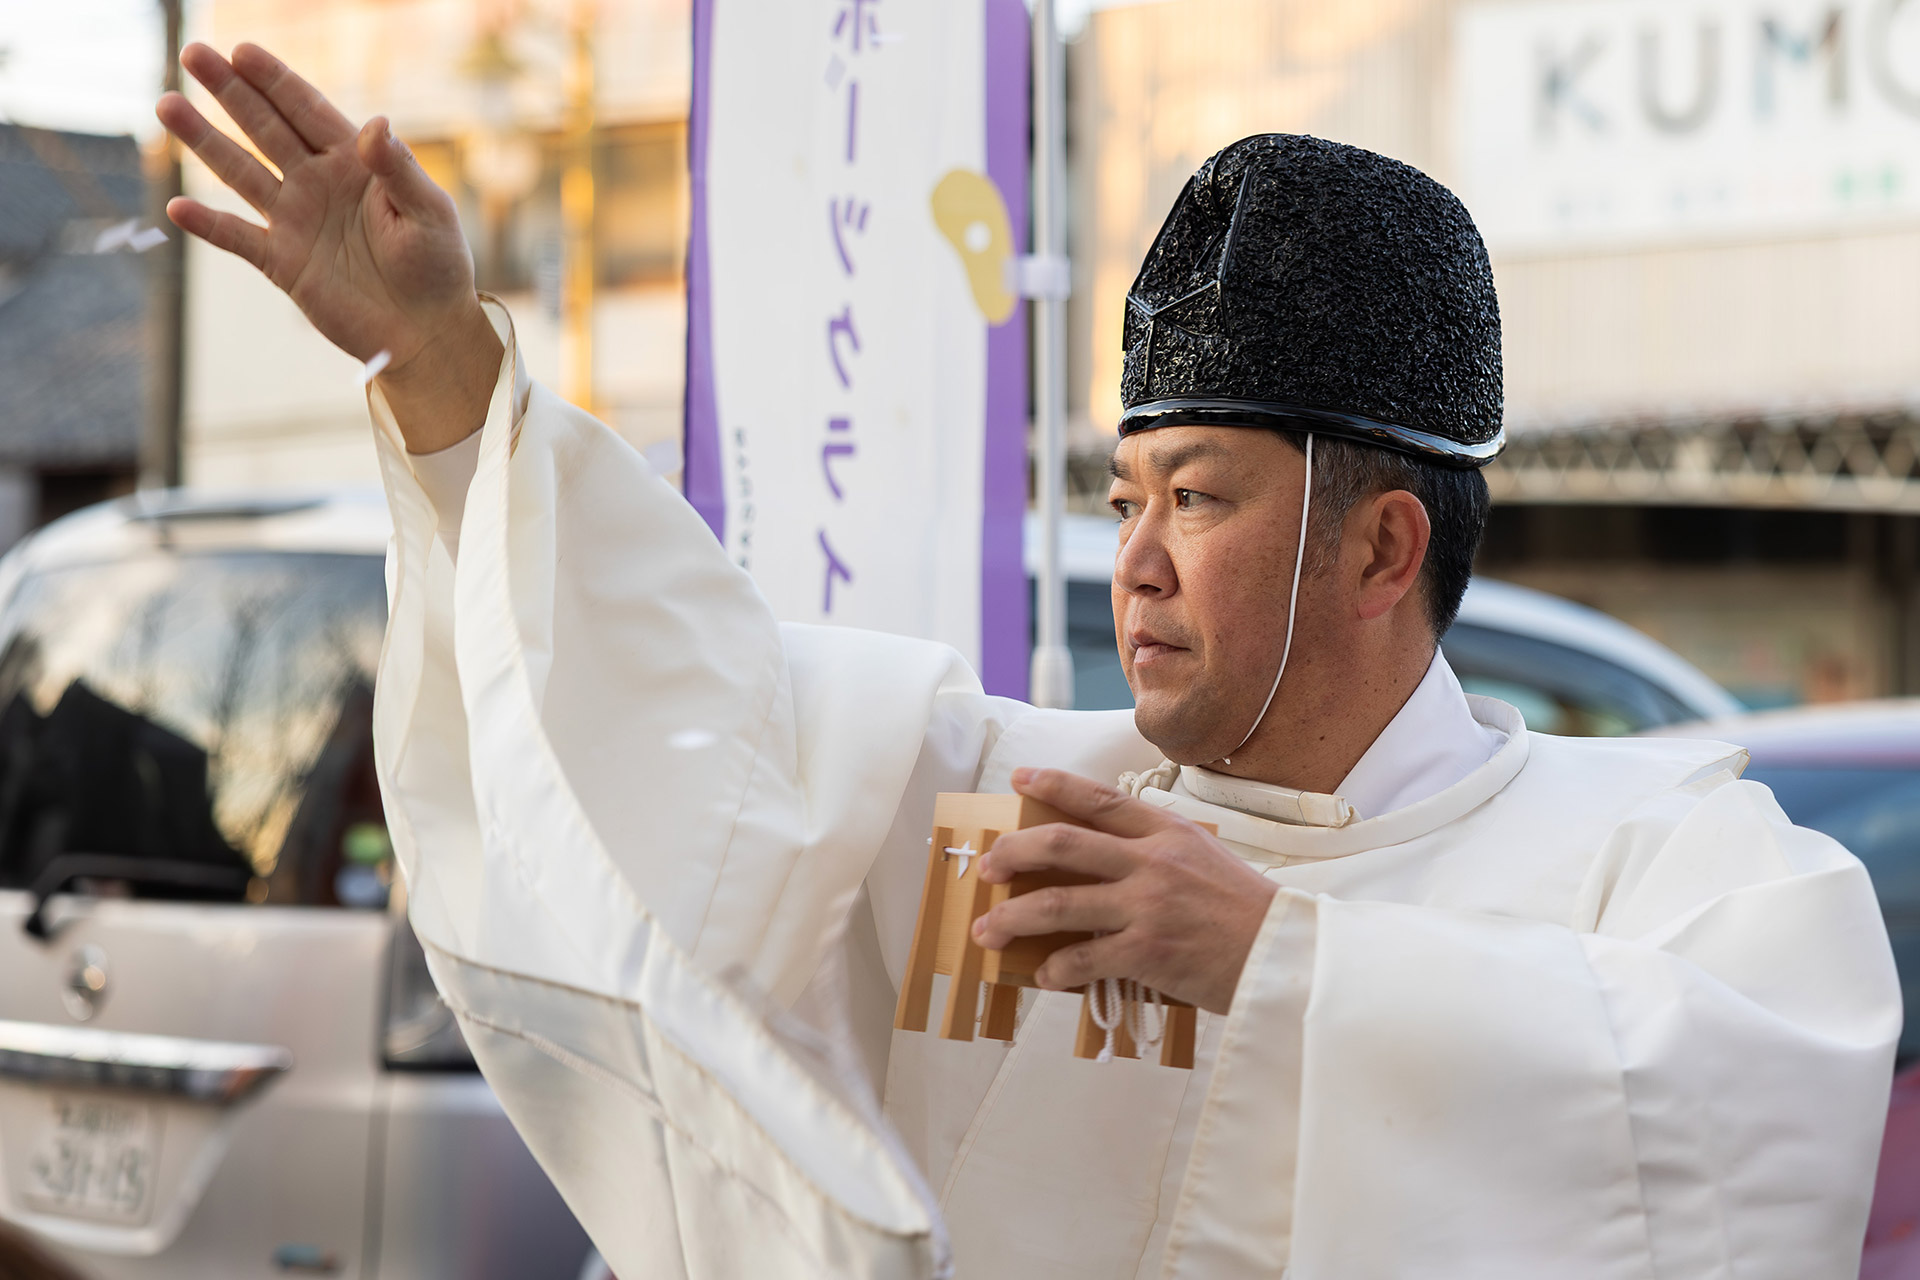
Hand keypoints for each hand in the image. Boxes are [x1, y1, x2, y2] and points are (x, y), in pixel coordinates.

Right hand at [157, 43, 500, 452]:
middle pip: (265, 128)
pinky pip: (239, 238)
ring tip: (167, 106)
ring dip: (205, 140)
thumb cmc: (437, 265)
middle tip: (194, 54)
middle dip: (230, 91)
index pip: (308, 111)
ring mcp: (296, 219)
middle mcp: (318, 182)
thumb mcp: (430, 212)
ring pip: (241, 172)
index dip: (275, 81)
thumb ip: (398, 169)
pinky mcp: (283, 261)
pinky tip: (178, 208)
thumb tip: (376, 124)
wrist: (427, 330)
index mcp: (355, 162)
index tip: (242, 51)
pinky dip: (209, 226)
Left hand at [971, 767, 1278, 1014]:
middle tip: (987, 867)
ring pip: (1059, 903)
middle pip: (1062, 843)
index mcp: (1167, 831)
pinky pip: (1083, 959)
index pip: (1098, 799)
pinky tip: (1043, 976)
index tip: (1019, 779)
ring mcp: (1147, 906)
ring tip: (986, 930)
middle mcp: (1152, 861)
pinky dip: (1055, 969)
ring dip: (1012, 917)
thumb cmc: (1245, 910)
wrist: (1284, 956)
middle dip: (1013, 852)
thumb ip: (1155, 850)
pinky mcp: (1146, 952)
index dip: (1053, 784)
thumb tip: (1101, 857)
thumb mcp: (1204, 858)